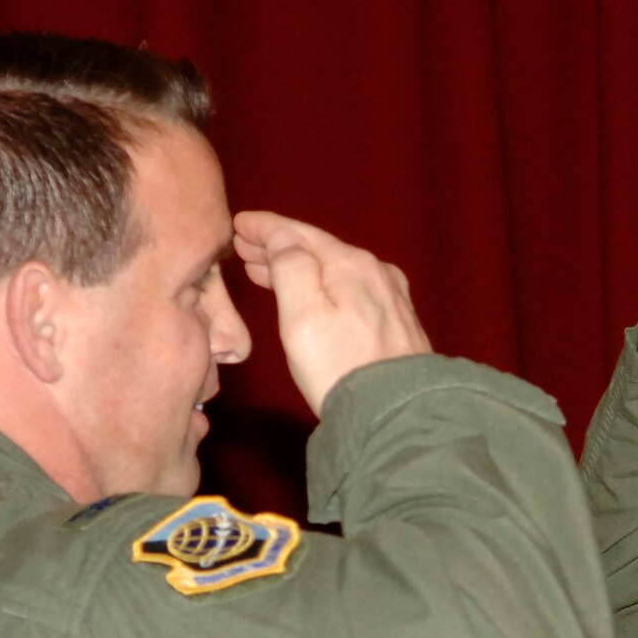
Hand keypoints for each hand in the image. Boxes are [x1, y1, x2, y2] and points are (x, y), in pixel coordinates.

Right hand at [233, 211, 432, 416]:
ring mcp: (391, 295)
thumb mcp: (302, 316)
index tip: (239, 223)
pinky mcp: (398, 320)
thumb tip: (283, 237)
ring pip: (335, 269)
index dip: (266, 227)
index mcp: (350, 263)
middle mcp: (376, 271)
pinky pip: (351, 288)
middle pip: (318, 249)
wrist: (397, 414)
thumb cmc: (338, 367)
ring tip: (264, 268)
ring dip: (298, 266)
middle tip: (244, 246)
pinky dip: (323, 284)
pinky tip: (310, 293)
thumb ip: (290, 269)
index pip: (299, 233)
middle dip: (279, 246)